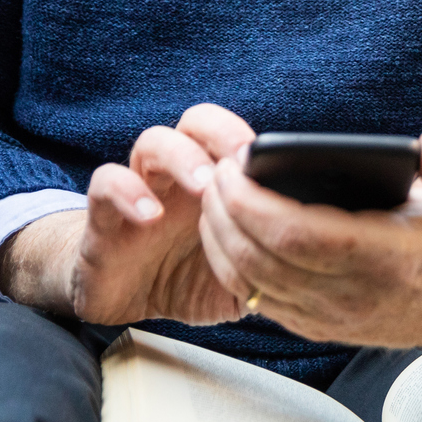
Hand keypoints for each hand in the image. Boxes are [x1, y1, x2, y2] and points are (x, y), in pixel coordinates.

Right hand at [0, 103, 255, 324]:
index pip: (233, 137)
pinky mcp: (102, 215)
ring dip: (181, 157)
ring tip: (202, 186)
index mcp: (213, 182)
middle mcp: (176, 175)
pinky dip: (126, 191)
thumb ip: (270, 264)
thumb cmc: (187, 277)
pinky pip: (106, 182)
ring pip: (152, 141)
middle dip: (221, 132)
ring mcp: (139, 188)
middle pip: (196, 122)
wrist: (125, 299)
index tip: (278, 165)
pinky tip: (149, 216)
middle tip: (241, 163)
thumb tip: (320, 267)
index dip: (254, 144)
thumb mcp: (239, 277)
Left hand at [197, 130, 421, 346]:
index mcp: (385, 256)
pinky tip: (222, 236)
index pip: (298, 235)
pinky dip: (231, 269)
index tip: (231, 168)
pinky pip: (260, 302)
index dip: (254, 204)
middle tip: (211, 174)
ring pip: (254, 285)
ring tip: (210, 199)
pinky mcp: (321, 328)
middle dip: (226, 216)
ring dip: (220, 242)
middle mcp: (354, 294)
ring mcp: (333, 317)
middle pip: (263, 260)